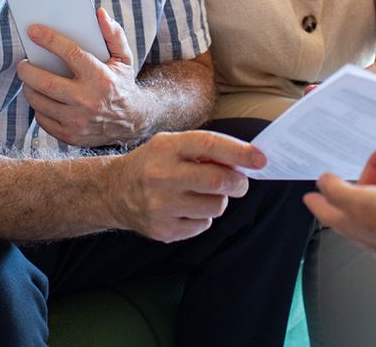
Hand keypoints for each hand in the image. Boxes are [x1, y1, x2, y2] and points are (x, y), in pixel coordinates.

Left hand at [18, 8, 148, 146]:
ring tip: (30, 79)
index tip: (33, 31)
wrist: (132, 121)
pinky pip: (42, 119)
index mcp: (101, 78)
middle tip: (23, 63)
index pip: (70, 53)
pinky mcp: (70, 135)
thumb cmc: (122, 84)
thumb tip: (100, 14)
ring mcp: (78, 121)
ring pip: (39, 102)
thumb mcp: (124, 58)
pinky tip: (42, 97)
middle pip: (45, 83)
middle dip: (27, 70)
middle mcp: (88, 100)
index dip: (49, 40)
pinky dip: (38, 106)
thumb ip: (113, 34)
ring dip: (29, 88)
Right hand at [108, 130, 265, 242]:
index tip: (261, 159)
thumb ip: (205, 150)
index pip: (209, 145)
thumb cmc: (154, 163)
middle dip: (238, 182)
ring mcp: (160, 206)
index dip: (239, 152)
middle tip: (240, 182)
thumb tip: (246, 161)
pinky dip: (204, 216)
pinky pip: (203, 225)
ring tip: (204, 193)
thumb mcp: (172, 145)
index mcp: (166, 148)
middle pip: (217, 181)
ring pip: (215, 206)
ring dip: (220, 200)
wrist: (114, 191)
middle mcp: (161, 176)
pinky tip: (187, 208)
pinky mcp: (163, 231)